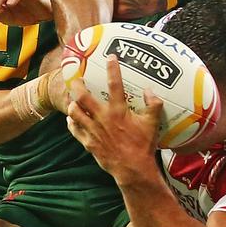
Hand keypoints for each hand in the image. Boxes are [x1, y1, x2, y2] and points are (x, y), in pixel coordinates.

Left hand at [66, 55, 163, 185]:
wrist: (132, 169)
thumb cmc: (143, 146)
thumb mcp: (152, 124)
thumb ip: (154, 105)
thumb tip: (150, 91)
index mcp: (118, 111)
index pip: (115, 84)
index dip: (113, 68)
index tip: (110, 57)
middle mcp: (103, 118)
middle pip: (82, 96)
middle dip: (77, 85)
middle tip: (77, 79)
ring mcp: (93, 130)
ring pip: (74, 112)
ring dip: (72, 104)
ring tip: (73, 99)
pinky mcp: (88, 142)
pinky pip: (74, 129)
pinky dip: (71, 122)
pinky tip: (71, 118)